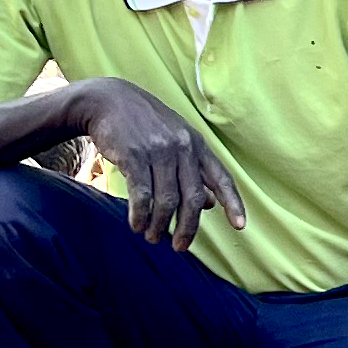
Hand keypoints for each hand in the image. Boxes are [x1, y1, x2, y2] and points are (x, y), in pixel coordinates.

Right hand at [66, 78, 245, 251]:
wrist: (107, 100)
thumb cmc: (143, 124)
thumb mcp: (175, 139)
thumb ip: (193, 169)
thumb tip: (209, 204)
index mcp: (196, 144)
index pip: (221, 178)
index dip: (232, 203)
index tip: (240, 227)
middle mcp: (181, 147)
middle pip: (192, 198)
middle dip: (188, 228)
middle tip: (180, 247)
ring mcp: (158, 150)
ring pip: (167, 200)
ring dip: (159, 225)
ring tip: (152, 237)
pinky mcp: (133, 155)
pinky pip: (141, 194)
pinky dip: (140, 215)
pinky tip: (136, 225)